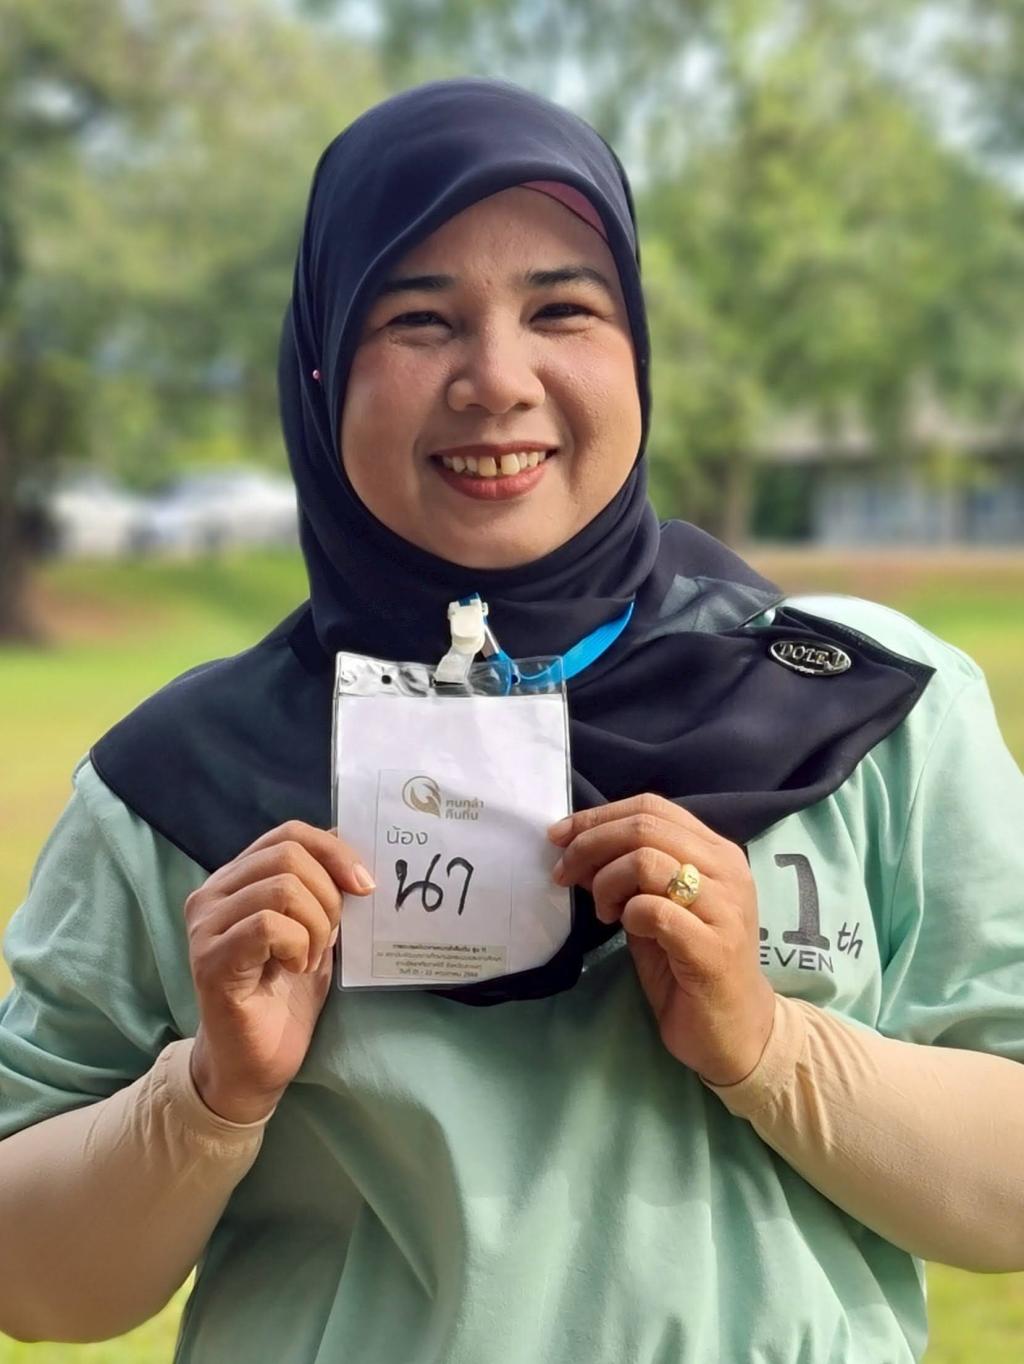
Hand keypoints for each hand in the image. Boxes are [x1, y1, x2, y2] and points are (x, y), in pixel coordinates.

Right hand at [185, 822, 374, 1122]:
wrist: (255, 1065)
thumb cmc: (285, 997)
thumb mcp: (315, 930)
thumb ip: (324, 888)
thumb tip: (350, 840)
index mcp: (236, 879)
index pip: (288, 834)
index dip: (334, 850)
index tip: (364, 886)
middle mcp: (212, 893)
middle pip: (289, 855)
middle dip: (329, 896)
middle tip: (331, 938)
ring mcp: (206, 925)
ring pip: (283, 888)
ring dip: (316, 926)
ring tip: (309, 958)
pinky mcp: (211, 958)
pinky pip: (269, 925)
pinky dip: (298, 945)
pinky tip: (294, 969)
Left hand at [548, 794, 774, 1085]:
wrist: (734, 1030)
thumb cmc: (688, 966)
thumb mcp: (657, 907)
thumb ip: (631, 873)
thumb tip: (579, 846)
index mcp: (717, 852)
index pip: (653, 807)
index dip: (598, 816)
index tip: (559, 836)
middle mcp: (727, 871)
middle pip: (645, 827)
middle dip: (590, 844)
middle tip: (565, 874)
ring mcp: (725, 908)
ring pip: (646, 861)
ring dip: (607, 881)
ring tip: (603, 911)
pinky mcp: (713, 948)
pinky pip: (653, 910)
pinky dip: (627, 914)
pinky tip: (624, 929)